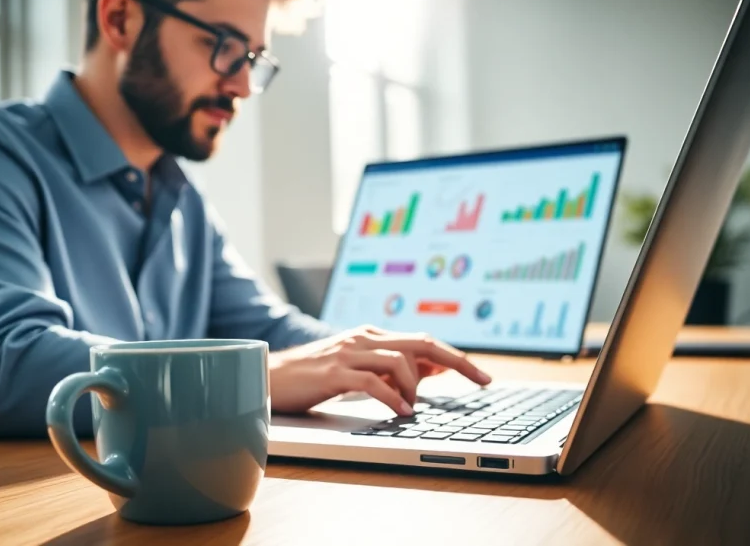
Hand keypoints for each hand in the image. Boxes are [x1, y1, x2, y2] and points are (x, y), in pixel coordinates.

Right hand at [268, 325, 490, 416]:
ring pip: (399, 361)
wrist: (267, 376)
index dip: (455, 357)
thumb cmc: (312, 377)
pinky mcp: (333, 371)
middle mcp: (364, 338)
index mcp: (371, 335)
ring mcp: (348, 352)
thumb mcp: (356, 368)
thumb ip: (387, 367)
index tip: (480, 375)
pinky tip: (401, 413)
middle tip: (482, 381)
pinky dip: (391, 398)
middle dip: (458, 362)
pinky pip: (372, 382)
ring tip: (410, 408)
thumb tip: (430, 371)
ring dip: (414, 387)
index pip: (423, 340)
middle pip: (422, 343)